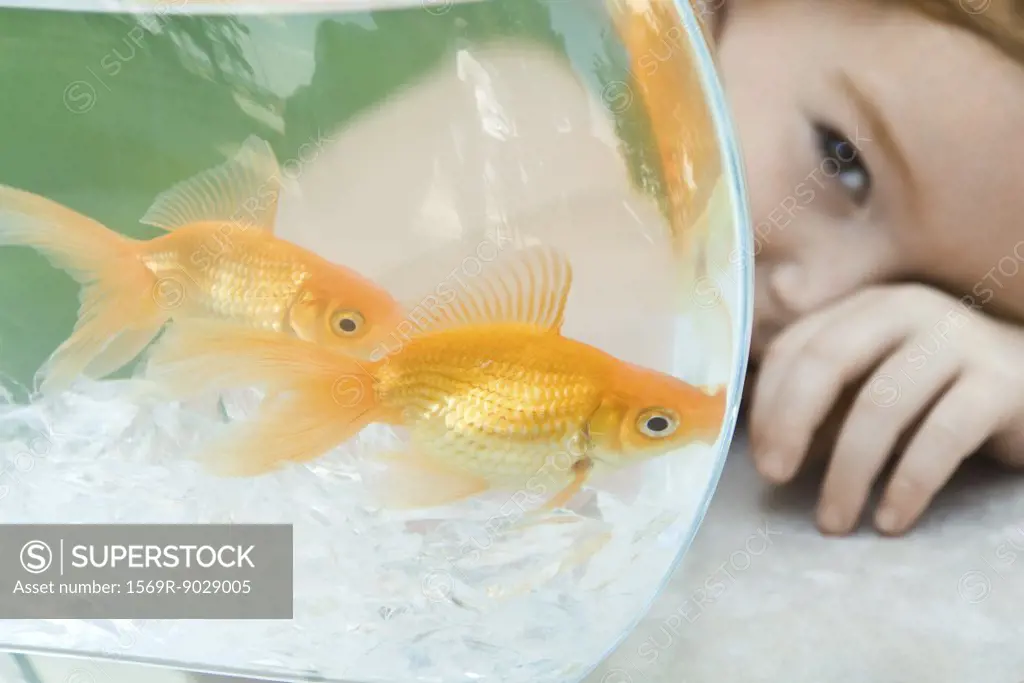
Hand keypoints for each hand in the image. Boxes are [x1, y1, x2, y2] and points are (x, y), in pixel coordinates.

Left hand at [748, 283, 1023, 535]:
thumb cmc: (943, 393)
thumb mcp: (875, 389)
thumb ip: (827, 404)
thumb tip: (768, 450)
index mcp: (867, 307)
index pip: (796, 347)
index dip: (767, 403)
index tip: (761, 458)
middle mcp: (909, 309)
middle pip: (826, 360)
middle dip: (791, 424)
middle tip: (775, 478)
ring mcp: (958, 340)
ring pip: (880, 405)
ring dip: (847, 472)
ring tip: (833, 520)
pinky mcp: (1001, 383)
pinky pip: (941, 437)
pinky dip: (907, 485)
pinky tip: (890, 521)